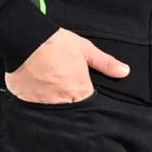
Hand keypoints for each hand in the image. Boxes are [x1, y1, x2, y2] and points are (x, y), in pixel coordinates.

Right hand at [5, 27, 129, 102]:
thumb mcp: (85, 49)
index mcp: (79, 91)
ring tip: (50, 90)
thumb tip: (124, 72)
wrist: (27, 40)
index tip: (82, 93)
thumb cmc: (57, 44)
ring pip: (52, 111)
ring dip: (53, 103)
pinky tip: (36, 91)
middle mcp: (62, 102)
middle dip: (69, 103)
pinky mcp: (27, 101)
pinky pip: (34, 108)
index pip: (88, 105)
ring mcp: (43, 104)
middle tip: (64, 89)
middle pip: (70, 110)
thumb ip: (105, 63)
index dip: (86, 99)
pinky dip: (36, 101)